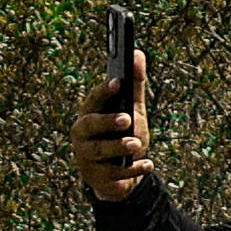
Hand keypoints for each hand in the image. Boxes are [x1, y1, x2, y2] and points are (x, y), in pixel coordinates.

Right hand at [76, 60, 152, 208]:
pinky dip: (132, 169)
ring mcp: (87, 158)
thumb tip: (137, 52)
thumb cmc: (122, 135)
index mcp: (89, 114)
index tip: (117, 82)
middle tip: (127, 118)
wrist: (118, 175)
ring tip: (137, 143)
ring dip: (118, 146)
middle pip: (90, 126)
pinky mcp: (97, 179)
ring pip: (99, 152)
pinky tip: (148, 164)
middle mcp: (82, 135)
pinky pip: (114, 174)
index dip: (103, 91)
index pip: (93, 100)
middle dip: (107, 121)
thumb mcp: (131, 110)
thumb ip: (134, 86)